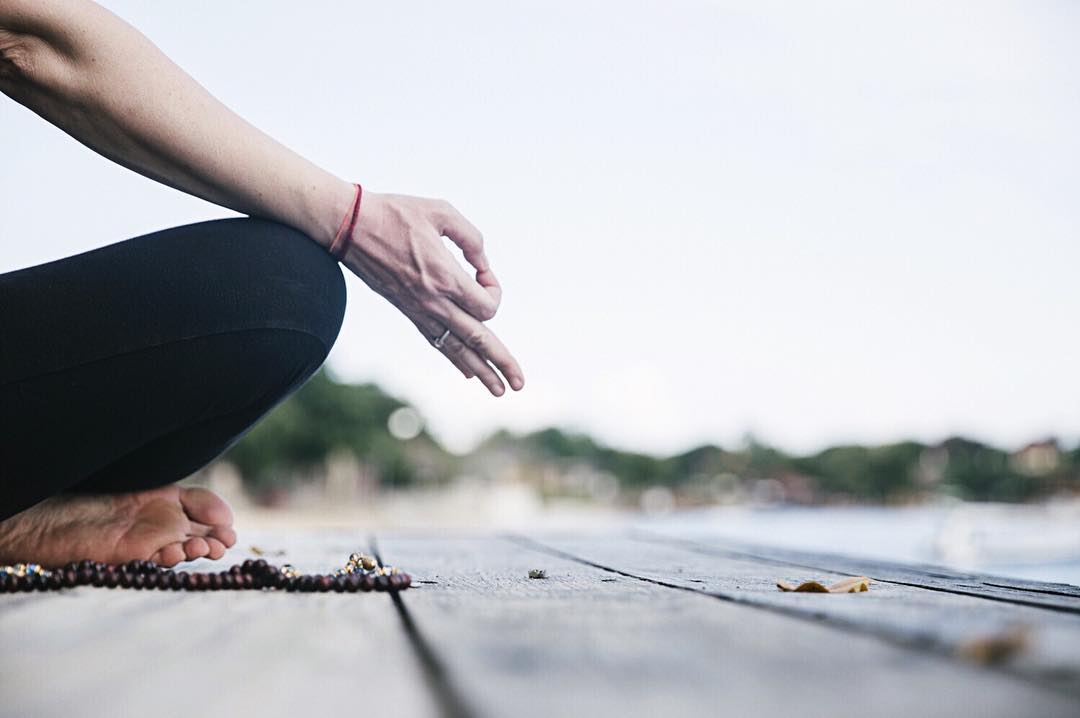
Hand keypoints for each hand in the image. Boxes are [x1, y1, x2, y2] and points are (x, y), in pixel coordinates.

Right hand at [337, 191, 524, 396]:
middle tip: (520, 385)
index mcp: (445, 278)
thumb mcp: (442, 212)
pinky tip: (467, 372)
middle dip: (502, 362)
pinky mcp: (408, 313)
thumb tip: (482, 265)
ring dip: (481, 371)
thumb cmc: (396, 214)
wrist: (349, 227)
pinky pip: (437, 343)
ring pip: (457, 349)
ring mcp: (419, 312)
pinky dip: (455, 359)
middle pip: (478, 340)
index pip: (487, 306)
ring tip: (499, 391)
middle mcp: (434, 303)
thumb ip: (471, 238)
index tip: (482, 272)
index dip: (494, 290)